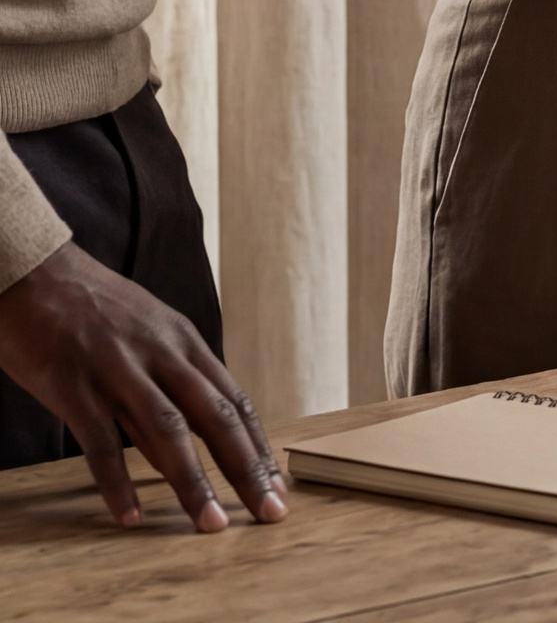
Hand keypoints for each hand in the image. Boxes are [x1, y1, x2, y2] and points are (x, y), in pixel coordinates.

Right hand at [0, 243, 285, 530]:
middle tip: (270, 511)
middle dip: (246, 468)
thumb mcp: (148, 332)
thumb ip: (170, 378)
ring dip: (193, 482)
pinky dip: (117, 483)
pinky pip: (100, 443)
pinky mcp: (74, 386)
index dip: (257, 444)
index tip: (277, 484)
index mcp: (185, 342)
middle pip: (215, 417)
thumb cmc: (94, 309)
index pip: (234, 399)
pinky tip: (131, 517)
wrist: (37, 274)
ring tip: (212, 524)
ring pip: (167, 432)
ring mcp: (119, 370)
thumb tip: (191, 431)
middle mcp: (162, 354)